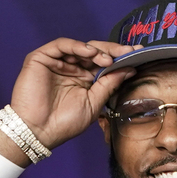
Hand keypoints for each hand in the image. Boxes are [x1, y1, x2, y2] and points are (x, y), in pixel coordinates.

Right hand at [0, 39, 136, 165]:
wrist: (38, 132)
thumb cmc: (64, 123)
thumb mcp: (94, 103)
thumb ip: (110, 84)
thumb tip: (130, 69)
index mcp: (84, 79)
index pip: (104, 63)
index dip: (120, 58)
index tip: (138, 54)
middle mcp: (71, 68)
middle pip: (94, 52)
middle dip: (112, 51)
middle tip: (128, 52)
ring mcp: (56, 62)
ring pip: (80, 47)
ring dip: (96, 50)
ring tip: (108, 59)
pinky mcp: (41, 58)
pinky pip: (61, 45)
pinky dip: (77, 46)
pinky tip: (90, 53)